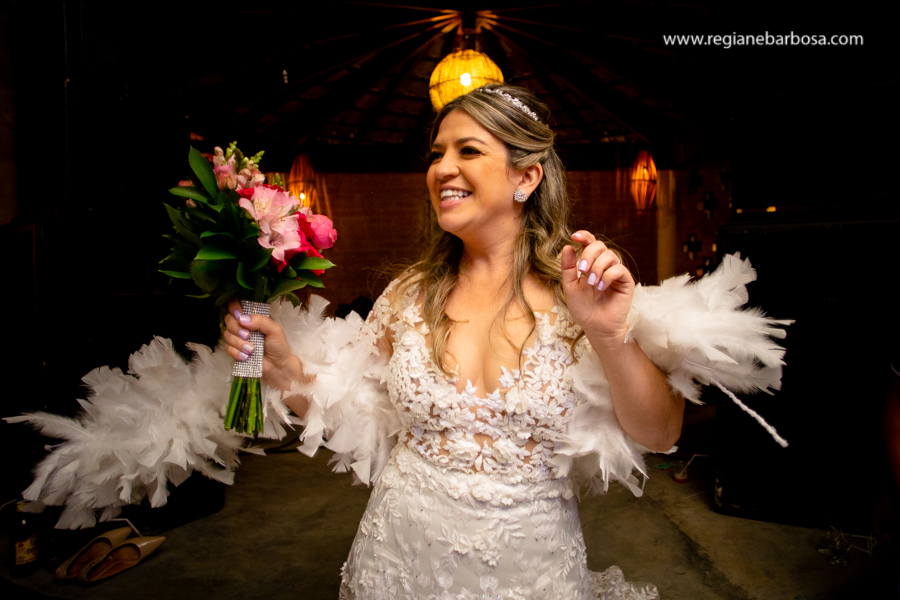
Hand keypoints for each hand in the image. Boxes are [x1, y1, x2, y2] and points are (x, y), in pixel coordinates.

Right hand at [223, 299, 300, 390]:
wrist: (278, 366)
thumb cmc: (278, 345)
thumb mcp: (274, 329)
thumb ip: (260, 321)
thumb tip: (242, 319)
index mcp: (253, 317)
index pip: (237, 305)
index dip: (234, 307)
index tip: (238, 315)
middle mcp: (243, 325)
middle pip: (228, 319)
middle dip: (236, 328)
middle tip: (248, 336)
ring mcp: (237, 338)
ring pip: (226, 334)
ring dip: (238, 343)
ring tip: (251, 350)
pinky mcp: (234, 350)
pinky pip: (227, 348)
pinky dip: (235, 352)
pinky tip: (245, 357)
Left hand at [561, 231, 635, 349]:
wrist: (595, 326)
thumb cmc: (583, 308)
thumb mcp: (570, 286)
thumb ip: (568, 268)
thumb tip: (567, 246)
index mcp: (591, 263)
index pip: (590, 243)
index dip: (584, 236)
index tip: (574, 237)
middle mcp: (604, 265)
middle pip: (600, 245)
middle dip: (589, 254)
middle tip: (582, 270)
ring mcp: (616, 272)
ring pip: (610, 255)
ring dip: (597, 267)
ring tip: (591, 284)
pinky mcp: (626, 281)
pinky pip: (618, 269)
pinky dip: (607, 276)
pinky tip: (601, 287)